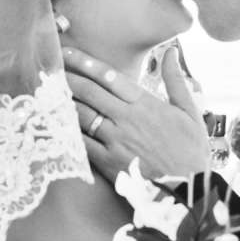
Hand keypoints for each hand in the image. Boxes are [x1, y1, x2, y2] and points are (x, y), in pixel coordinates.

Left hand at [62, 44, 210, 182]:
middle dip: (66, 77)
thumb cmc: (192, 151)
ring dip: (63, 101)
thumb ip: (176, 80)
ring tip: (47, 92)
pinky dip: (67, 132)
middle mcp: (127, 118)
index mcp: (145, 103)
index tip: (68, 51)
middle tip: (49, 68)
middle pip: (89, 92)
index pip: (109, 76)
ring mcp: (115, 141)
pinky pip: (81, 143)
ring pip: (81, 115)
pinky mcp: (108, 163)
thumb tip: (170, 50)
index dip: (84, 62)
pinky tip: (55, 124)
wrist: (189, 190)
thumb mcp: (190, 112)